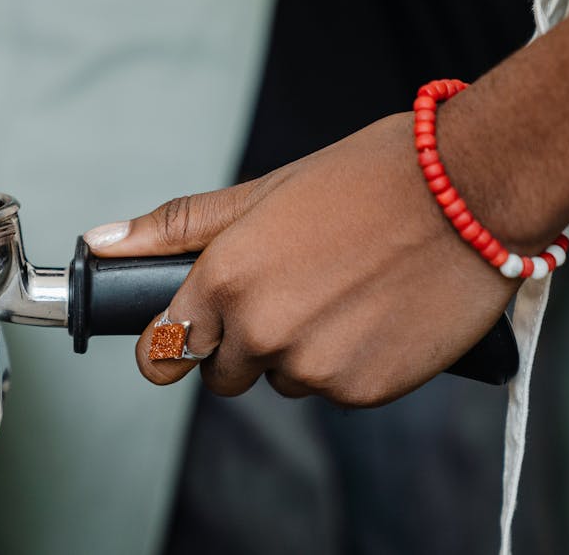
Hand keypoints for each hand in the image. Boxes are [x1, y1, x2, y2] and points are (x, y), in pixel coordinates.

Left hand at [84, 113, 522, 406]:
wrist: (469, 190)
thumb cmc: (362, 179)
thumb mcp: (259, 193)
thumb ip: (174, 229)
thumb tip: (100, 244)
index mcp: (224, 281)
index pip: (162, 352)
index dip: (171, 345)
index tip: (185, 336)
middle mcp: (261, 332)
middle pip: (224, 371)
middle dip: (243, 341)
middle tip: (289, 287)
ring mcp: (315, 368)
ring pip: (282, 380)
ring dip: (299, 350)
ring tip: (340, 290)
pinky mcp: (366, 390)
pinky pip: (336, 389)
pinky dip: (348, 362)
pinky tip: (373, 312)